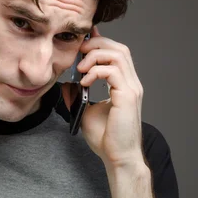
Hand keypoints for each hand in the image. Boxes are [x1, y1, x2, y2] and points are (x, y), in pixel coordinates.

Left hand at [67, 26, 144, 168]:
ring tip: (80, 68)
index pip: (117, 52)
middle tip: (78, 52)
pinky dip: (96, 71)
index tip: (82, 40)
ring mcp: (131, 88)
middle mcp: (131, 83)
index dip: (100, 42)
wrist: (118, 157)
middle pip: (119, 48)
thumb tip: (65, 84)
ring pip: (118, 54)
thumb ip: (78, 95)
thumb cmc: (106, 137)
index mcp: (124, 84)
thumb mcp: (86, 110)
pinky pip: (113, 71)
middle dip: (97, 44)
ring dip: (95, 56)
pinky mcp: (128, 96)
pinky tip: (84, 81)